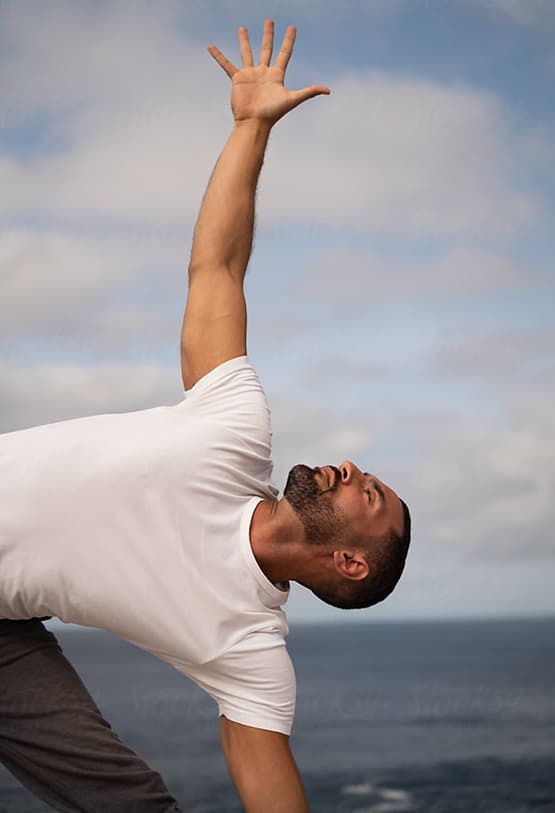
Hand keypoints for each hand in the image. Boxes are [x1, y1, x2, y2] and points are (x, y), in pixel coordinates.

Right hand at [208, 19, 329, 126]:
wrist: (254, 122)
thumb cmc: (273, 113)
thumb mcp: (293, 99)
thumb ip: (309, 92)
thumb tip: (328, 90)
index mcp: (276, 75)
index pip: (285, 53)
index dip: (289, 40)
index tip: (292, 28)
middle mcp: (263, 73)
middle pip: (267, 49)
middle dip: (269, 35)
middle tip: (270, 21)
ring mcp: (250, 75)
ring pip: (247, 53)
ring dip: (245, 40)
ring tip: (242, 27)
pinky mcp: (237, 79)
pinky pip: (226, 65)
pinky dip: (218, 56)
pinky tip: (211, 47)